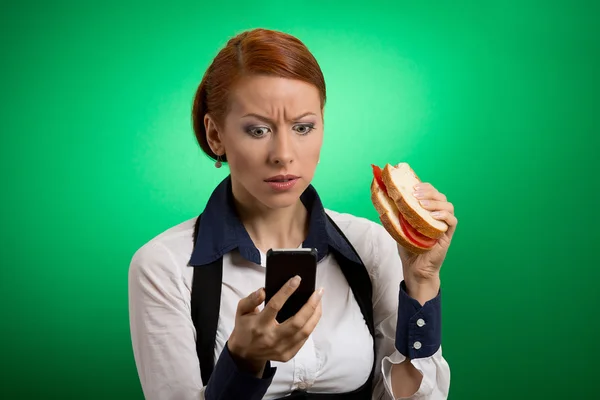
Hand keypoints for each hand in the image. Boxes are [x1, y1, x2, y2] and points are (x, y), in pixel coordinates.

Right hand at [227, 276, 323, 376]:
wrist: (244, 353)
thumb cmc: (245, 327)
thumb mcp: (241, 311)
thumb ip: (251, 299)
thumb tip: (263, 291)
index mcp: (259, 325)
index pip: (275, 305)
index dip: (287, 291)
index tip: (297, 279)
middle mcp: (271, 338)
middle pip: (297, 322)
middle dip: (311, 305)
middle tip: (318, 291)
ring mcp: (280, 349)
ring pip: (305, 331)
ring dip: (315, 315)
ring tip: (319, 301)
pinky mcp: (287, 355)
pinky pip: (304, 339)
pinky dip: (311, 325)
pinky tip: (313, 315)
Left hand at [398, 182, 457, 303]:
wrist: (414, 267)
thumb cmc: (408, 246)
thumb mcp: (399, 226)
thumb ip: (396, 213)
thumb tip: (383, 199)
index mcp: (427, 211)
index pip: (431, 192)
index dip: (424, 187)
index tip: (413, 187)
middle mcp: (437, 215)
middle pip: (440, 196)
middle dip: (429, 192)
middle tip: (416, 194)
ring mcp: (444, 225)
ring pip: (448, 206)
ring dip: (435, 202)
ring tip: (423, 204)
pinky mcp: (447, 235)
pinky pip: (452, 221)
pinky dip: (444, 216)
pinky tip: (433, 216)